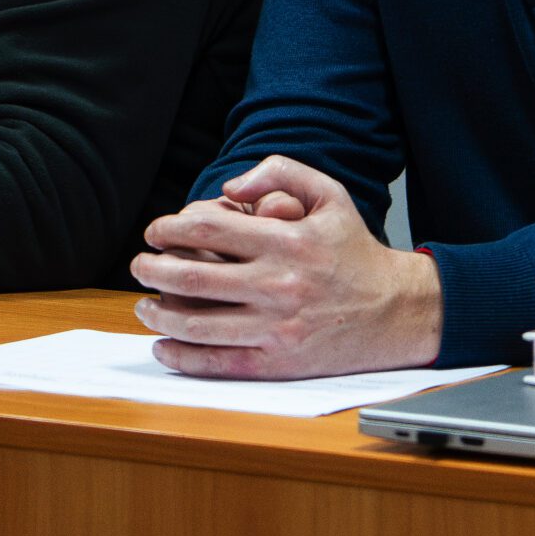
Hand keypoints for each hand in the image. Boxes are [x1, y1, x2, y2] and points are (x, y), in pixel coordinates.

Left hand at [129, 156, 441, 378]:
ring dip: (159, 314)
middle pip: (193, 277)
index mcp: (286, 241)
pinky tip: (164, 346)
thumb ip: (280, 172)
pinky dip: (183, 356)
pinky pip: (218, 363)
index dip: (170, 228)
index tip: (154, 231)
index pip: (208, 229)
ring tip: (144, 304)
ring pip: (198, 324)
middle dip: (153, 269)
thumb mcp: (329, 193)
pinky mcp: (278, 362)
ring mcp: (276, 327)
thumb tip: (229, 188)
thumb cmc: (355, 250)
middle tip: (139, 265)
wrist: (396, 309)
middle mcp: (278, 284)